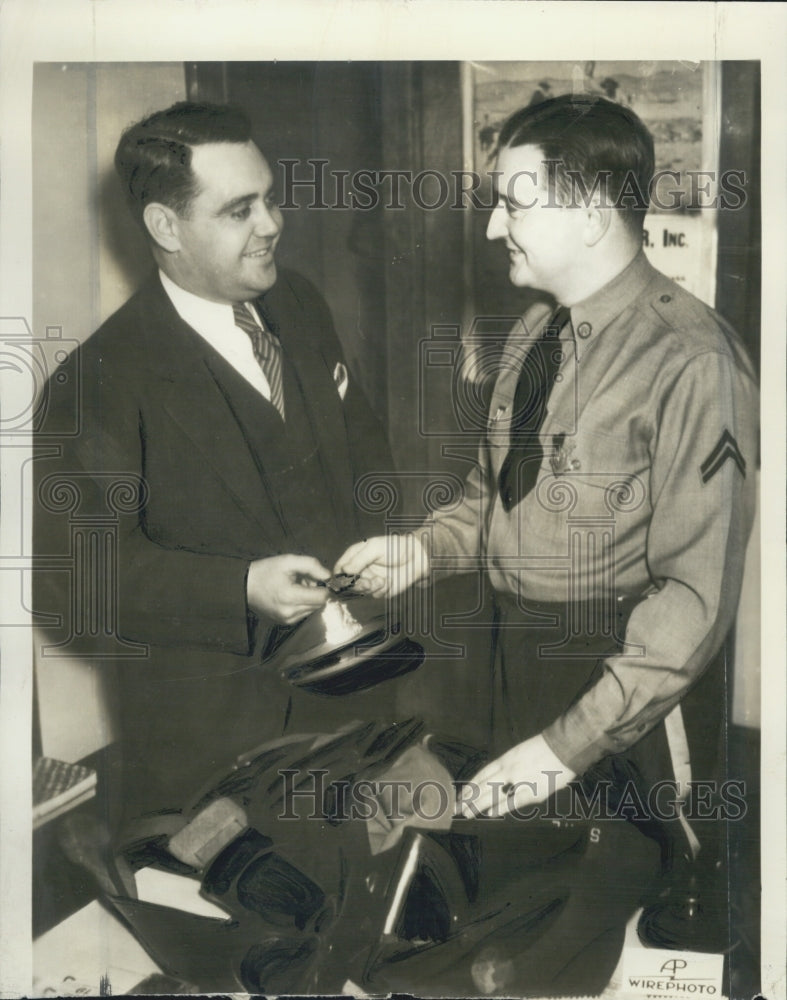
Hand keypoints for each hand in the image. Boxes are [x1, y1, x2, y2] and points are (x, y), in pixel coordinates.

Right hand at [246, 554, 329, 624]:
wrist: (245, 585)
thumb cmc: (266, 570)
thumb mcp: (289, 561)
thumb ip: (312, 565)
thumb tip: (329, 576)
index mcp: (291, 597)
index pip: (322, 597)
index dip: (324, 586)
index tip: (316, 577)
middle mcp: (290, 612)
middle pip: (319, 604)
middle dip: (316, 591)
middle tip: (303, 580)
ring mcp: (287, 620)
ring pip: (313, 609)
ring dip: (310, 598)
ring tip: (295, 587)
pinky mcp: (285, 623)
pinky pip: (304, 614)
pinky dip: (302, 604)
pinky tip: (291, 595)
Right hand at [334, 533, 428, 598]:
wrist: (417, 558)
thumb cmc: (396, 548)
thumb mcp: (374, 548)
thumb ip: (358, 559)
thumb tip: (343, 571)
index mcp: (356, 555)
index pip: (340, 568)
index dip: (339, 576)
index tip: (345, 580)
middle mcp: (360, 569)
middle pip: (347, 583)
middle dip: (357, 585)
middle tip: (368, 583)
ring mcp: (370, 579)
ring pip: (360, 591)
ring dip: (370, 588)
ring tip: (382, 581)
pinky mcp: (380, 589)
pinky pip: (374, 595)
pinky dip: (381, 590)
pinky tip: (388, 582)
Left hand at [457, 734, 575, 818]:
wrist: (563, 747)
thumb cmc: (544, 748)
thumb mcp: (520, 752)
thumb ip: (509, 765)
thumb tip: (499, 778)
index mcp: (505, 759)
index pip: (482, 774)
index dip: (471, 785)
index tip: (462, 794)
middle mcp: (508, 769)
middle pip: (483, 785)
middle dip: (469, 798)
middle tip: (457, 808)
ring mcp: (519, 781)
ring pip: (493, 794)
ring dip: (479, 805)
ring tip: (467, 813)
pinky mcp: (532, 791)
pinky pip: (513, 801)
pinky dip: (501, 807)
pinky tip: (491, 814)